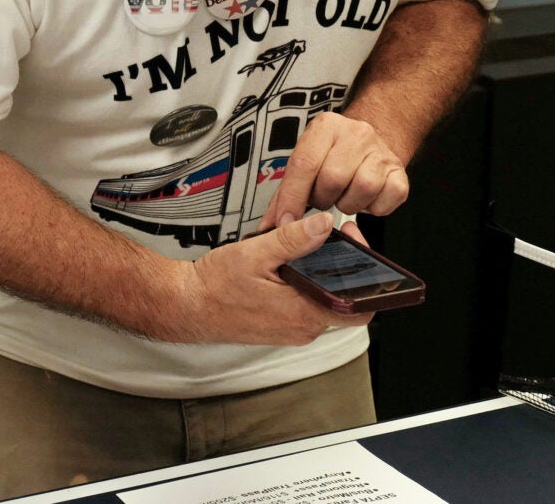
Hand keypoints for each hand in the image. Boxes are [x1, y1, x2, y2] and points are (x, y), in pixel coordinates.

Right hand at [161, 212, 373, 344]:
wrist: (187, 305)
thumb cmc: (214, 287)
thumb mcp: (255, 252)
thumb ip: (293, 239)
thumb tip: (323, 225)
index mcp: (301, 313)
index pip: (359, 308)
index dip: (367, 277)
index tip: (354, 245)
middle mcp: (302, 327)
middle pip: (344, 300)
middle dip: (342, 267)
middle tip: (332, 238)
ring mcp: (292, 329)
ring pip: (325, 300)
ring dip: (322, 274)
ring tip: (307, 247)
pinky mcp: (282, 326)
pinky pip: (307, 304)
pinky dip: (307, 284)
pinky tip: (292, 265)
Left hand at [258, 111, 408, 230]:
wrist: (371, 142)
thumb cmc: (333, 156)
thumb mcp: (306, 163)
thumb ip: (285, 193)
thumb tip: (268, 226)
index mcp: (326, 127)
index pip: (304, 164)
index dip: (293, 198)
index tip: (286, 221)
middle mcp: (355, 133)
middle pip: (333, 179)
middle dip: (322, 198)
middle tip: (323, 197)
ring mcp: (380, 152)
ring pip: (361, 189)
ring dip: (347, 203)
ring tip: (343, 196)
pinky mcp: (399, 172)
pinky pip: (385, 201)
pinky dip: (372, 209)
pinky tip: (364, 199)